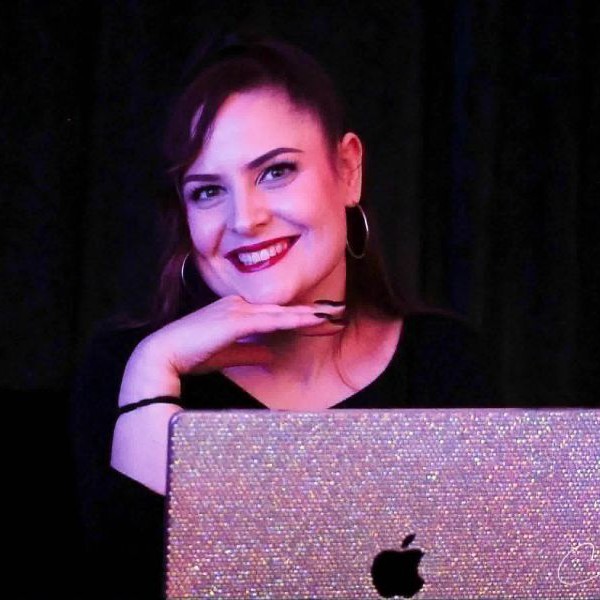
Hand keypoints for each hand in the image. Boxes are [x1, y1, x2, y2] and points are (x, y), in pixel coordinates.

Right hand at [146, 295, 343, 374]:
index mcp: (234, 310)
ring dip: (305, 314)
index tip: (316, 317)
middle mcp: (237, 305)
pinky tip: (309, 320)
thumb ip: (250, 351)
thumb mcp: (227, 354)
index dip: (294, 315)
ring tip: (329, 314)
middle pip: (280, 308)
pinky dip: (291, 319)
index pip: (271, 312)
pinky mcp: (234, 320)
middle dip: (307, 311)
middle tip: (333, 311)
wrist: (163, 355)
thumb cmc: (190, 355)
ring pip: (279, 311)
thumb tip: (271, 354)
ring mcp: (236, 310)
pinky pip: (270, 319)